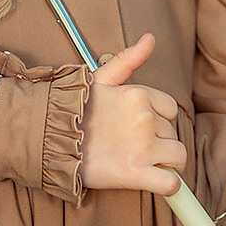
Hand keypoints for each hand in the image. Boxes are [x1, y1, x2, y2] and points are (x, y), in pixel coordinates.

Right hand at [76, 34, 185, 196]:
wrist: (48, 138)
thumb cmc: (73, 109)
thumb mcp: (100, 78)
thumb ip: (129, 59)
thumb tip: (150, 38)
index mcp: (139, 95)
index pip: (170, 110)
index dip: (157, 120)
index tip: (139, 127)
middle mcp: (145, 119)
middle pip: (172, 134)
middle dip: (157, 141)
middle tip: (131, 146)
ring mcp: (143, 148)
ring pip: (177, 156)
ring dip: (165, 162)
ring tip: (141, 162)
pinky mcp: (136, 174)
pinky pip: (170, 183)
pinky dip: (168, 186)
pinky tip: (155, 181)